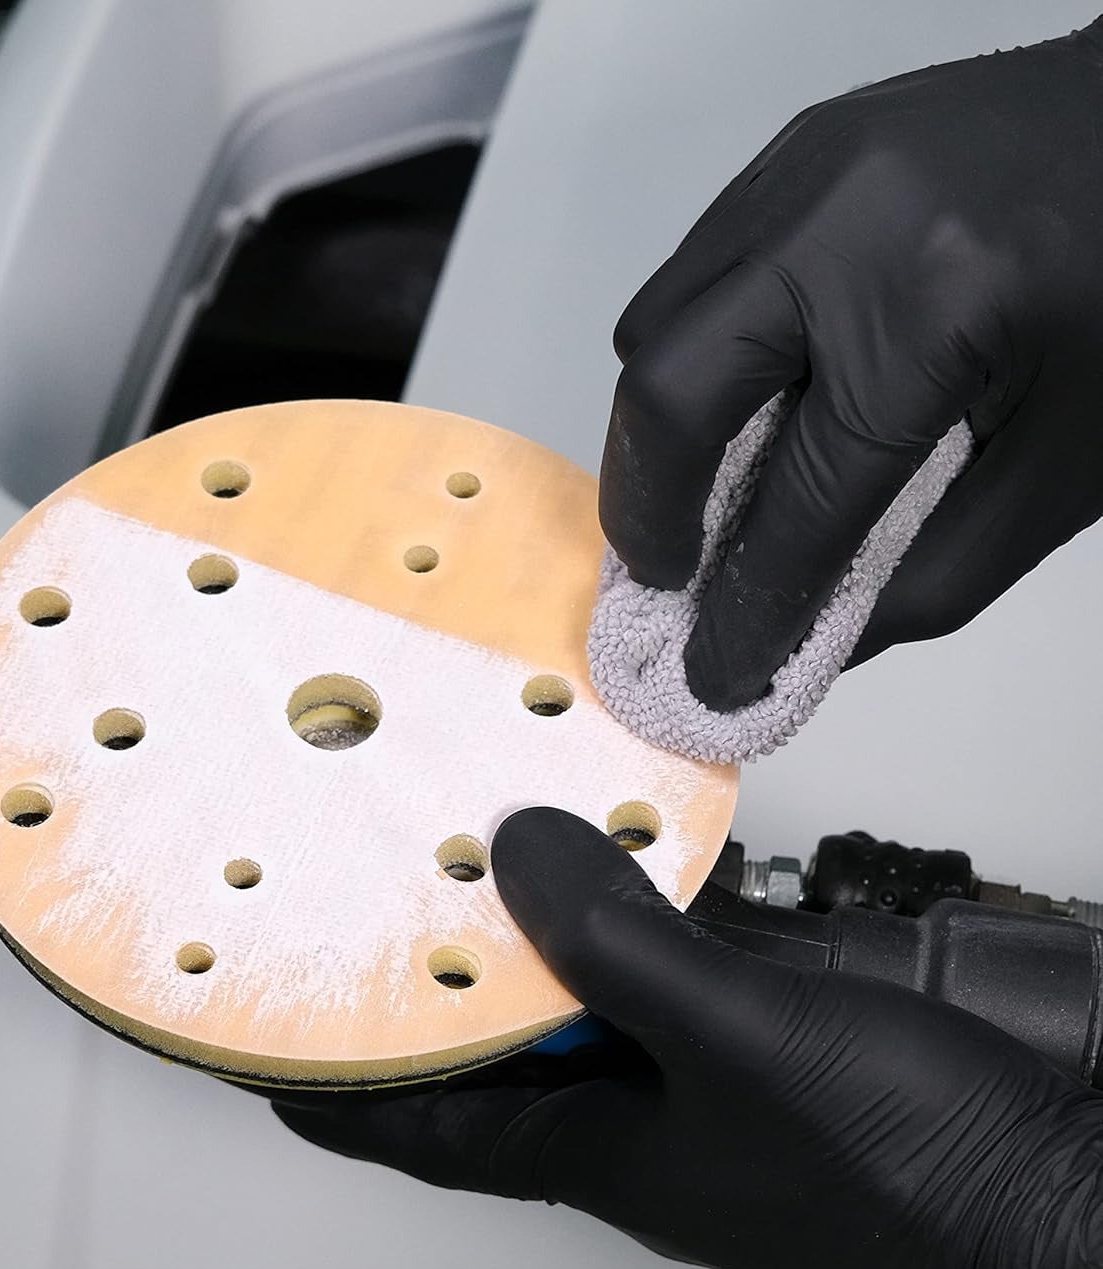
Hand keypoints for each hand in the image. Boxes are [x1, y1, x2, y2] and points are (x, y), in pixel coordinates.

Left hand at [275, 808, 1102, 1268]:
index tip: (255, 1043)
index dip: (333, 1086)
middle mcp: (630, 1114)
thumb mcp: (741, 1041)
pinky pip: (671, 957)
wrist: (1058, 1197)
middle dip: (430, 975)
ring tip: (478, 843)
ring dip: (534, 927)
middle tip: (365, 894)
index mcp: (594, 1153)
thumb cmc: (909, 1172)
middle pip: (491, 1045)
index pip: (419, 1128)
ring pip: (580, 990)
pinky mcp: (762, 1030)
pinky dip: (640, 903)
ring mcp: (696, 1071)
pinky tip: (628, 839)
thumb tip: (514, 855)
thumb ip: (620, 948)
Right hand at [600, 22, 1102, 709]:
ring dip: (657, 436)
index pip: (802, 500)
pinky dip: (689, 361)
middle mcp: (847, 227)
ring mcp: (805, 176)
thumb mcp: (1064, 467)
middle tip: (666, 576)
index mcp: (942, 313)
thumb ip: (934, 574)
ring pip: (653, 329)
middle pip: (672, 392)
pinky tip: (735, 403)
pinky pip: (688, 277)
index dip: (748, 607)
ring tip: (694, 497)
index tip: (715, 671)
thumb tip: (802, 643)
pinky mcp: (786, 158)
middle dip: (647, 513)